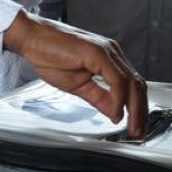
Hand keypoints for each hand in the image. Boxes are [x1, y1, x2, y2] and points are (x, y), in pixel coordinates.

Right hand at [3, 12, 147, 137]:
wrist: (30, 38)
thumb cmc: (49, 55)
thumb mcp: (77, 85)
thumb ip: (98, 98)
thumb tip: (114, 112)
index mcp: (109, 60)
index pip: (132, 86)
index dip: (137, 108)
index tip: (135, 127)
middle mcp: (112, 53)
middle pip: (137, 85)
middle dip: (141, 112)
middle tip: (138, 133)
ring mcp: (106, 51)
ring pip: (131, 83)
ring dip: (134, 109)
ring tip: (132, 127)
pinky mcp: (98, 52)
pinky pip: (116, 80)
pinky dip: (119, 99)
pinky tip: (116, 113)